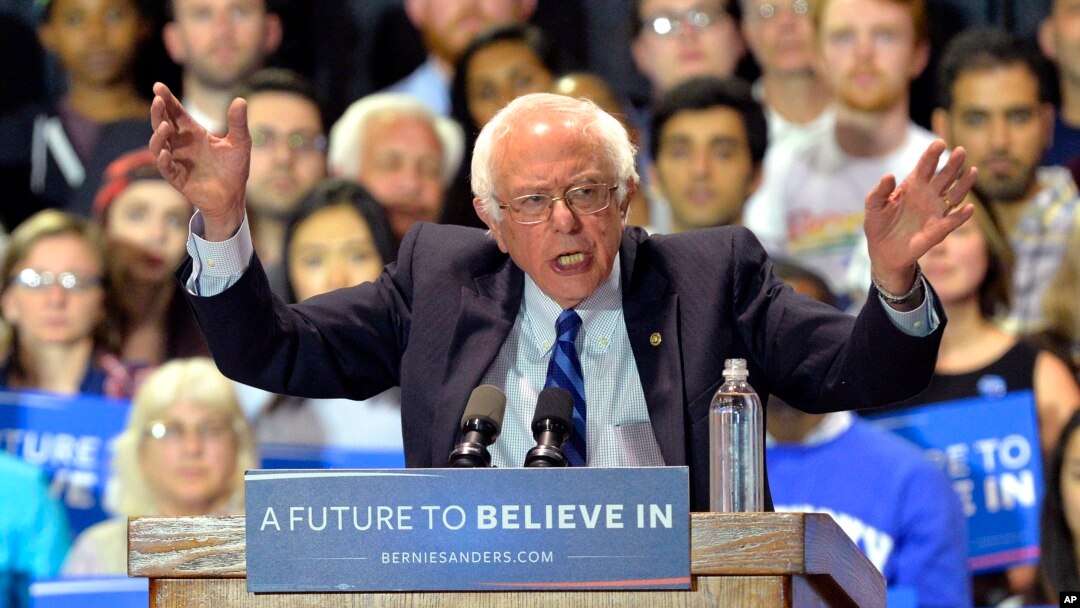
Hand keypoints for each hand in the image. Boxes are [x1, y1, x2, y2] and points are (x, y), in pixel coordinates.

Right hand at [149, 82, 249, 240]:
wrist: (233, 196)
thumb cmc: (234, 169)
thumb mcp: (240, 143)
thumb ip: (238, 123)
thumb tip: (240, 99)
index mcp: (194, 134)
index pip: (177, 113)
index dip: (167, 100)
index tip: (158, 86)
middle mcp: (181, 145)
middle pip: (163, 124)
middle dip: (158, 112)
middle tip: (158, 100)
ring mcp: (177, 161)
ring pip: (158, 145)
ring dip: (158, 135)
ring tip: (165, 126)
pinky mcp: (177, 178)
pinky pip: (165, 168)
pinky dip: (163, 161)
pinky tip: (165, 153)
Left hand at [864, 139, 976, 293]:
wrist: (882, 250)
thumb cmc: (878, 224)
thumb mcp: (873, 206)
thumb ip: (879, 191)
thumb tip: (889, 176)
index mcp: (913, 186)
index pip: (925, 166)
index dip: (932, 155)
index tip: (939, 143)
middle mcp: (928, 195)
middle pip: (945, 176)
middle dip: (953, 164)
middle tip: (960, 151)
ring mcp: (935, 211)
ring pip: (955, 195)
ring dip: (964, 184)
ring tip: (972, 172)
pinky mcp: (938, 230)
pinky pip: (953, 221)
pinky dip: (961, 216)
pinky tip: (969, 208)